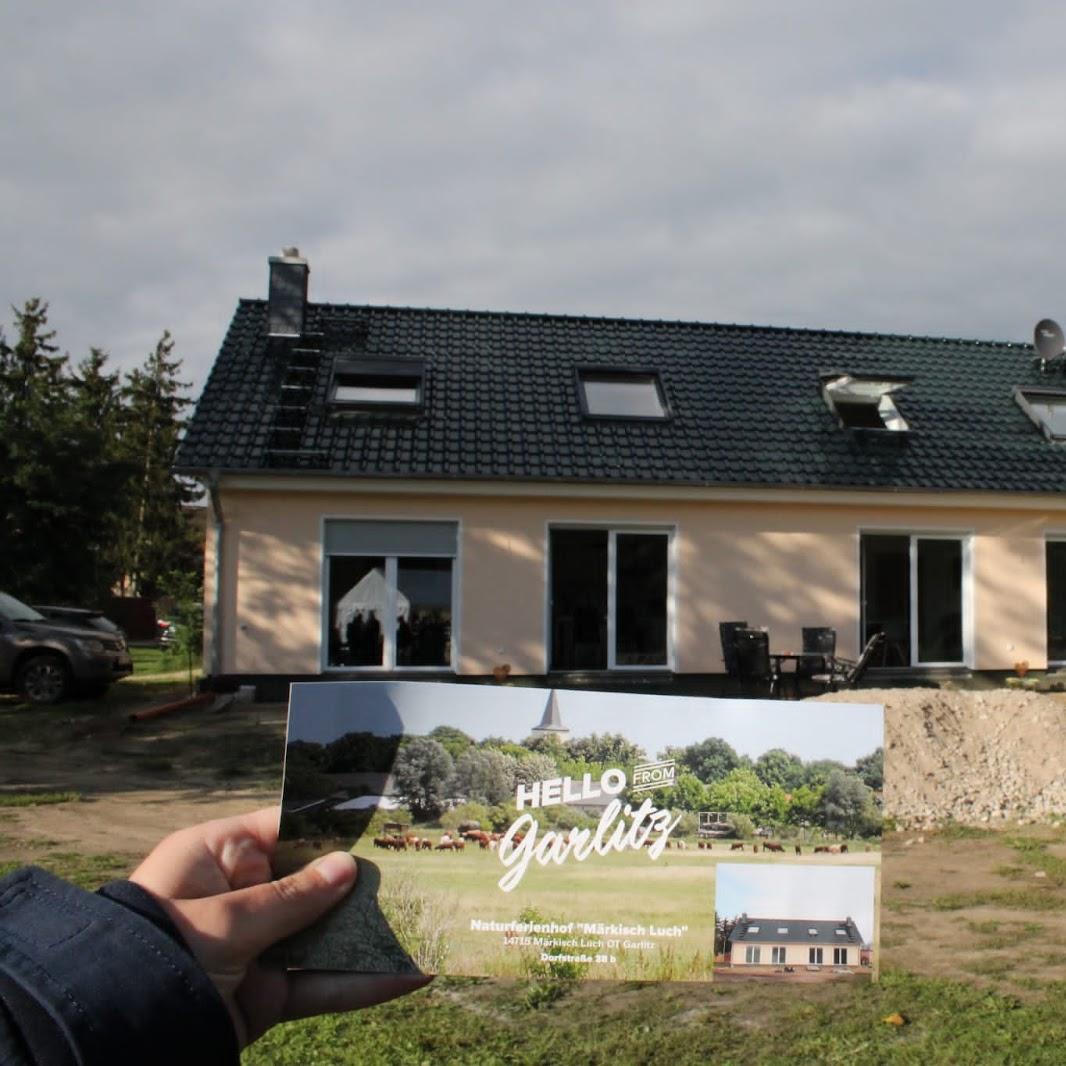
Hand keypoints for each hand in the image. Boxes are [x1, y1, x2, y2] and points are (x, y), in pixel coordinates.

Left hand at [130, 807, 428, 1047]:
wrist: (113, 1038)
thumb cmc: (160, 952)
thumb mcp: (228, 918)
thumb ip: (293, 897)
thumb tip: (348, 867)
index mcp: (216, 858)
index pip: (284, 829)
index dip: (330, 826)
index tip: (379, 820)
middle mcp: (238, 897)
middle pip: (313, 884)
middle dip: (361, 884)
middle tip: (417, 869)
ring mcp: (255, 949)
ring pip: (324, 935)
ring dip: (371, 934)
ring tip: (427, 921)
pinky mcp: (265, 996)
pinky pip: (320, 984)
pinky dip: (362, 983)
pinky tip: (408, 975)